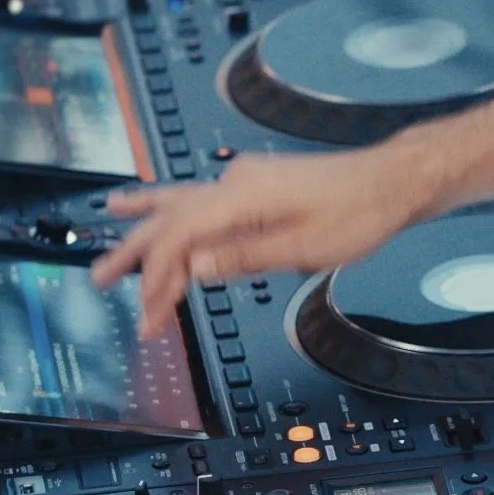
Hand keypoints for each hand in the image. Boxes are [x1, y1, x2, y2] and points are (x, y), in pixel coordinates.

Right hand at [89, 142, 444, 336]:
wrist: (393, 181)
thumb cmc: (362, 211)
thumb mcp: (307, 247)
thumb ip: (247, 257)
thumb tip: (196, 267)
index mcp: (244, 197)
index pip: (179, 238)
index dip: (157, 277)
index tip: (148, 313)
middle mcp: (237, 183)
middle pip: (170, 218)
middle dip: (135, 253)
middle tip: (100, 278)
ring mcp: (245, 181)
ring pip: (180, 202)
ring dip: (145, 224)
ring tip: (107, 226)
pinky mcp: (256, 187)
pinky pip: (201, 199)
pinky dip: (174, 211)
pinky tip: (160, 208)